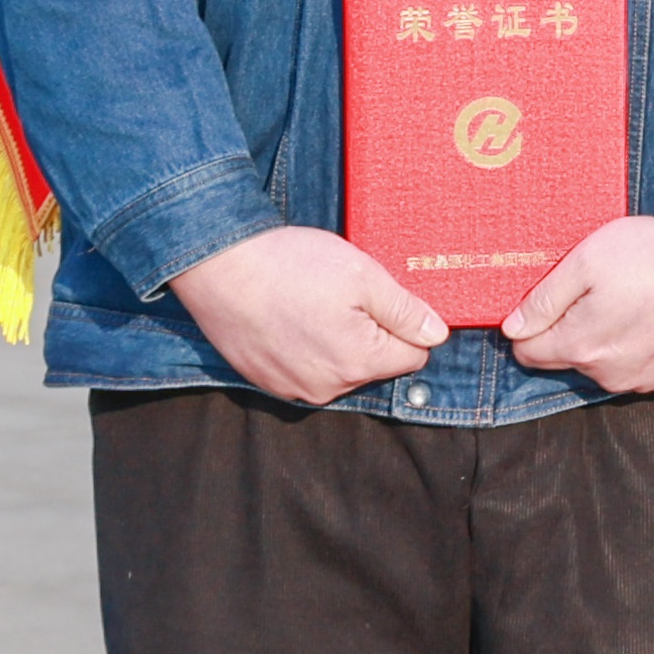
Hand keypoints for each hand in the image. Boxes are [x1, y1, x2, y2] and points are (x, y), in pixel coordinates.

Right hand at [167, 225, 447, 407]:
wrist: (217, 266)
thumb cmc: (290, 265)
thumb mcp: (362, 274)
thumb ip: (404, 310)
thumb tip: (437, 334)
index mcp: (359, 362)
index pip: (412, 357)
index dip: (402, 323)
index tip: (378, 298)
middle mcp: (328, 388)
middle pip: (374, 365)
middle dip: (368, 333)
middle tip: (339, 294)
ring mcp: (293, 389)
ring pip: (338, 369)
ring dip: (334, 341)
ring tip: (308, 303)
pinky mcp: (266, 381)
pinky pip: (303, 370)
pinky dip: (302, 348)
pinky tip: (287, 316)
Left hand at [503, 215, 653, 394]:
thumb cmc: (652, 254)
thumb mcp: (585, 260)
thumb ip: (544, 299)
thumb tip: (512, 328)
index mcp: (581, 347)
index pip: (528, 354)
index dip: (530, 327)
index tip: (548, 302)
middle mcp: (609, 376)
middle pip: (567, 361)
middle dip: (571, 332)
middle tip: (596, 293)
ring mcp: (645, 381)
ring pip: (605, 368)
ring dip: (608, 342)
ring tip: (630, 301)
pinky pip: (640, 369)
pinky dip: (640, 348)